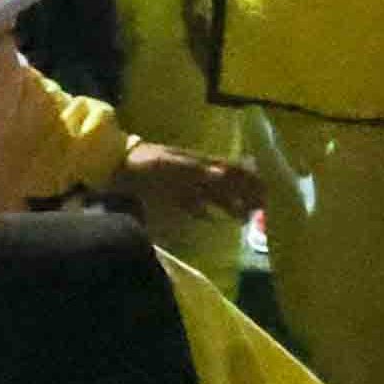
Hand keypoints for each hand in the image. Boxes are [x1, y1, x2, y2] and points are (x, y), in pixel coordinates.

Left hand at [115, 142, 261, 223]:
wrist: (114, 165)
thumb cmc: (144, 163)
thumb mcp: (169, 165)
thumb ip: (196, 170)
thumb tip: (222, 174)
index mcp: (200, 163)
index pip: (232, 170)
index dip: (250, 179)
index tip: (268, 191)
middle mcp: (196, 173)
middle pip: (227, 183)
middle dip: (246, 194)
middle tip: (263, 209)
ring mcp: (184, 183)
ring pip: (214, 194)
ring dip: (231, 204)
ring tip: (244, 218)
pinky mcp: (171, 194)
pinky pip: (195, 203)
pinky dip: (207, 211)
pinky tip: (211, 219)